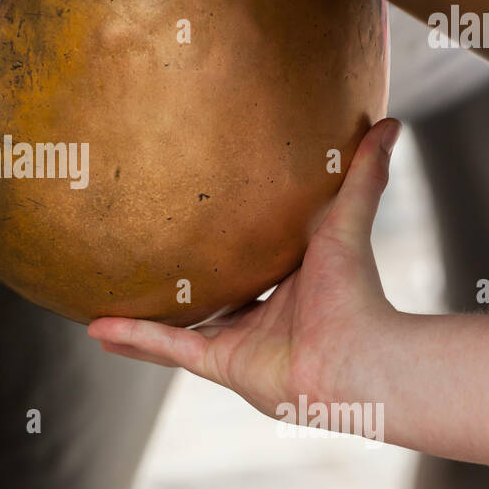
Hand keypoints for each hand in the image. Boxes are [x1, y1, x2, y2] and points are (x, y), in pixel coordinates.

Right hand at [88, 118, 402, 416]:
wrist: (358, 358)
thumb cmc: (358, 296)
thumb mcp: (345, 223)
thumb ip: (363, 175)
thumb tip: (390, 123)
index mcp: (284, 291)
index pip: (244, 268)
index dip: (218, 251)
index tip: (192, 226)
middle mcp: (258, 322)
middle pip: (206, 302)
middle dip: (172, 290)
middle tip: (136, 264)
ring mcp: (236, 347)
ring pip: (176, 331)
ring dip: (138, 321)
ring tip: (98, 307)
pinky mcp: (220, 366)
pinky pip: (169, 349)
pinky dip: (135, 338)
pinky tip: (98, 328)